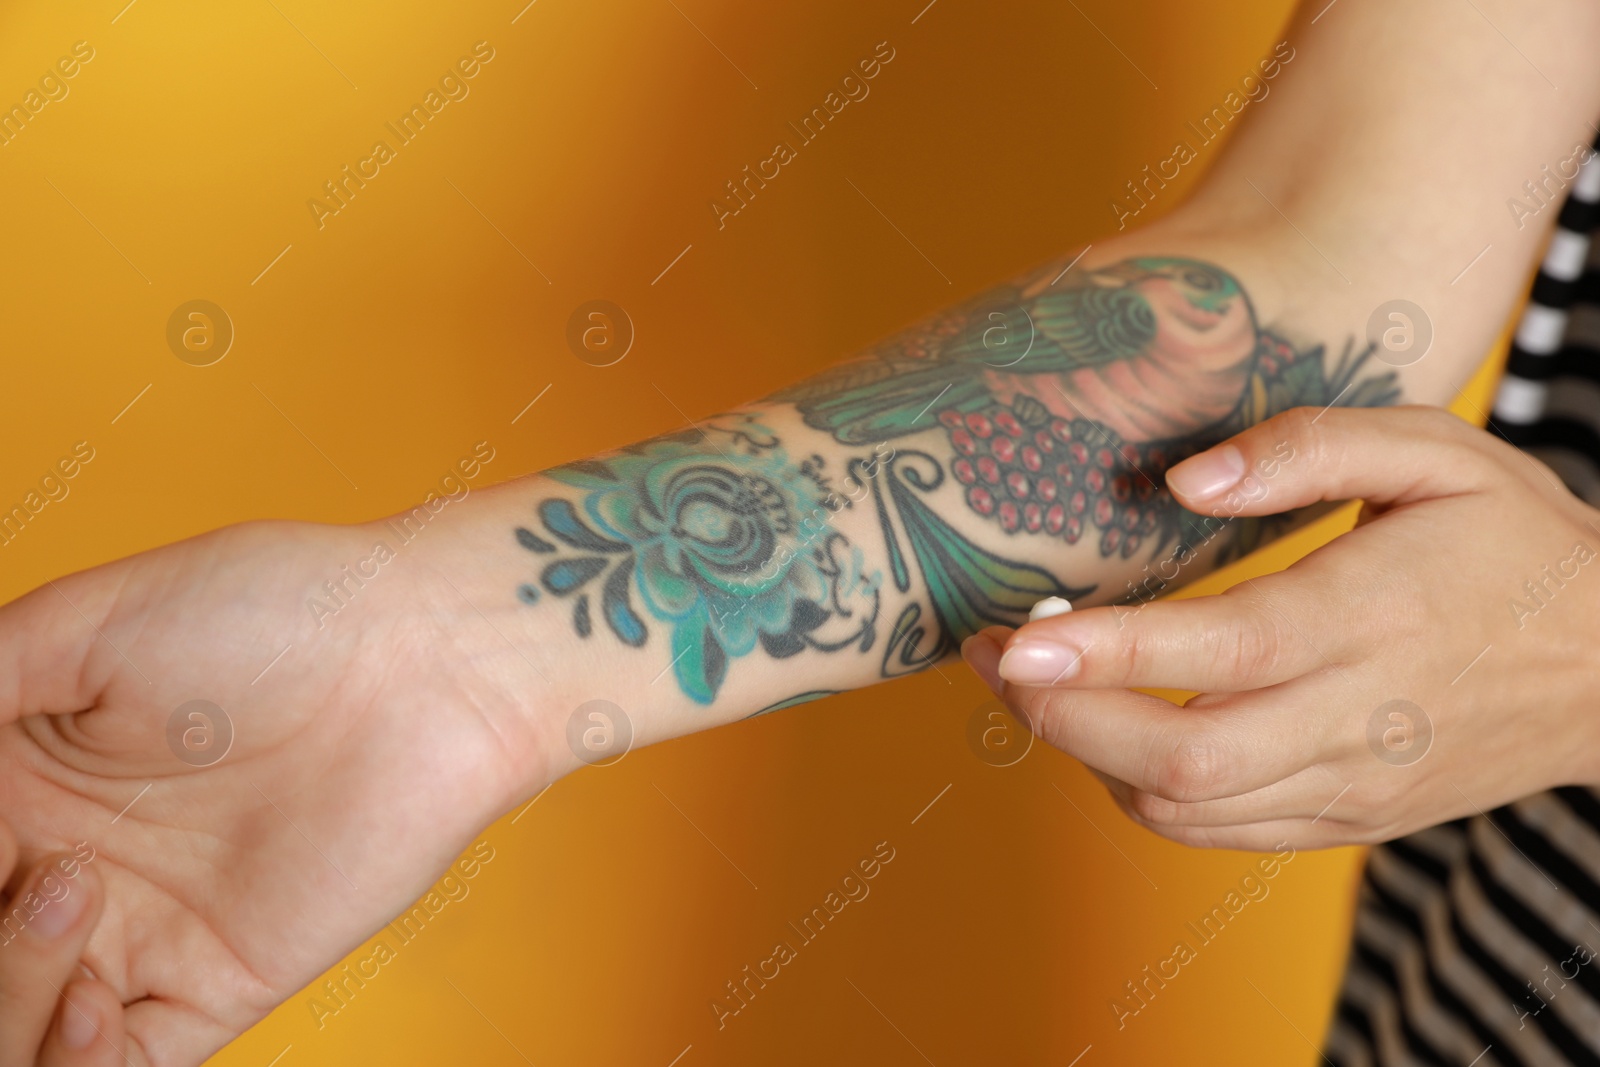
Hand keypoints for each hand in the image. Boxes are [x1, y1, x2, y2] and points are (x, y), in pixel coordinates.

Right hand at [0, 519, 553, 1064]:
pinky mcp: (215, 983)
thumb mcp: (83, 627)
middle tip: (30, 868)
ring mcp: (138, 933)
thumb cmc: (276, 610)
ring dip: (7, 995)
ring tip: (64, 894)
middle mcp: (64, 866)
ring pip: (17, 1027)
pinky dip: (74, 1064)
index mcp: (18, 780)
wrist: (425, 657)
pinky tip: (91, 999)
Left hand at [961, 405, 1599, 849]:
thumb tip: (1182, 485)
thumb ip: (1309, 447)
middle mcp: (1355, 719)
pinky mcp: (1346, 820)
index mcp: (1370, 619)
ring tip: (1033, 684)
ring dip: (1083, 755)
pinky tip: (1107, 731)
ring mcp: (1350, 784)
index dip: (1101, 657)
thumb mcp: (1437, 451)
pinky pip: (1215, 831)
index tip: (1011, 635)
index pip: (1215, 655)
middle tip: (987, 653)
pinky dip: (1139, 790)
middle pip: (1175, 758)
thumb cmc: (1513, 540)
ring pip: (1181, 808)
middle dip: (1057, 717)